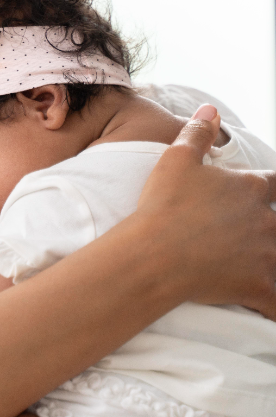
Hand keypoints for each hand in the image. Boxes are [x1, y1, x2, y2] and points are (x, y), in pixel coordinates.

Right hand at [136, 105, 275, 317]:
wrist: (154, 253)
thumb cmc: (163, 205)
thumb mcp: (175, 161)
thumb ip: (197, 134)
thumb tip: (210, 108)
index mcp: (250, 188)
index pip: (274, 183)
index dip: (272, 187)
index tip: (268, 192)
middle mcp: (265, 219)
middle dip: (272, 228)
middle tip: (257, 235)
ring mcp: (265, 255)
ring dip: (272, 260)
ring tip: (265, 265)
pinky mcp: (260, 286)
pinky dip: (274, 305)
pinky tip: (271, 308)